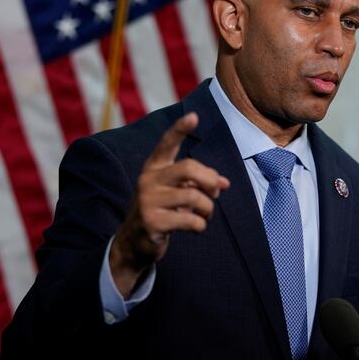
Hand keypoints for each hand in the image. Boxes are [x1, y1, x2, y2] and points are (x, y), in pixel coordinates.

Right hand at [109, 112, 229, 296]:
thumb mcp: (177, 191)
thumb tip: (224, 183)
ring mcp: (148, 201)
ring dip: (208, 208)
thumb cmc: (162, 211)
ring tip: (205, 215)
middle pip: (188, 168)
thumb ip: (198, 182)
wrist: (134, 242)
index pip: (166, 143)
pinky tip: (196, 227)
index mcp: (154, 167)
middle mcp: (148, 180)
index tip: (194, 116)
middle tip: (217, 192)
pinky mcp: (152, 222)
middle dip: (210, 180)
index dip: (180, 129)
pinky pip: (190, 220)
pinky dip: (201, 225)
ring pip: (193, 196)